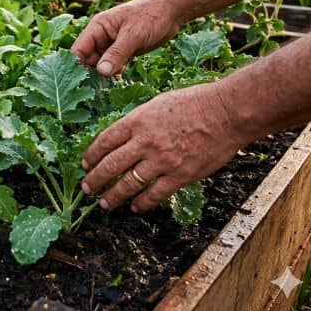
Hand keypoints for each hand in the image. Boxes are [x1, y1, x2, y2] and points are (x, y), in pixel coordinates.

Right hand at [72, 0, 181, 75]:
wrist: (172, 11)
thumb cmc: (151, 16)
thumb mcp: (133, 35)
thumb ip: (116, 53)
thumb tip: (101, 72)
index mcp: (97, 27)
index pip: (79, 50)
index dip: (78, 66)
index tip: (82, 83)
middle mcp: (101, 36)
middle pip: (87, 59)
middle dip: (91, 74)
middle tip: (96, 90)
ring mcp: (111, 45)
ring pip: (100, 64)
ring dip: (103, 75)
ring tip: (108, 86)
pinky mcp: (123, 52)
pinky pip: (113, 65)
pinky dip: (114, 73)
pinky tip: (120, 79)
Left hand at [79, 83, 245, 212]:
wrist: (226, 112)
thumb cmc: (194, 102)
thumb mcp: (157, 104)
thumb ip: (139, 121)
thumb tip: (124, 137)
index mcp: (137, 121)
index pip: (105, 140)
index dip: (91, 154)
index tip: (84, 163)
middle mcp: (145, 142)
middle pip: (111, 165)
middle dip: (95, 179)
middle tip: (86, 188)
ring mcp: (162, 161)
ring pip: (128, 184)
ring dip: (113, 196)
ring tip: (104, 203)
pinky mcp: (180, 176)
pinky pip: (155, 195)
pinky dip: (142, 204)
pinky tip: (135, 207)